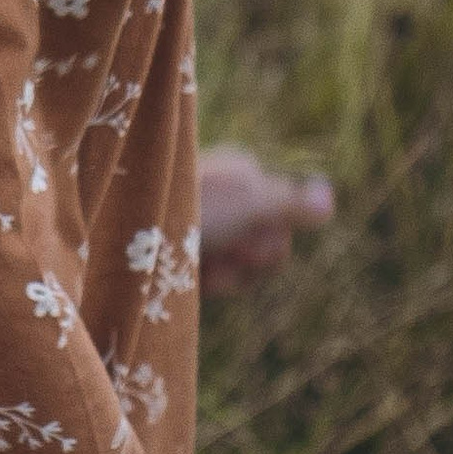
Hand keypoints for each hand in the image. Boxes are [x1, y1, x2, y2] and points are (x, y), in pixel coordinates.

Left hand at [198, 145, 332, 295]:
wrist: (123, 237)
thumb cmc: (188, 211)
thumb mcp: (245, 205)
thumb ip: (290, 204)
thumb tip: (329, 198)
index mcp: (243, 172)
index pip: (288, 216)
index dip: (272, 238)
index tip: (249, 237)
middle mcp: (228, 194)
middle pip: (269, 244)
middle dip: (250, 260)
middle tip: (222, 253)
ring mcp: (208, 224)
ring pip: (243, 266)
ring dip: (227, 275)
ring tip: (199, 267)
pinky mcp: (188, 250)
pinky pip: (217, 276)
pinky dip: (207, 281)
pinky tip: (190, 277)